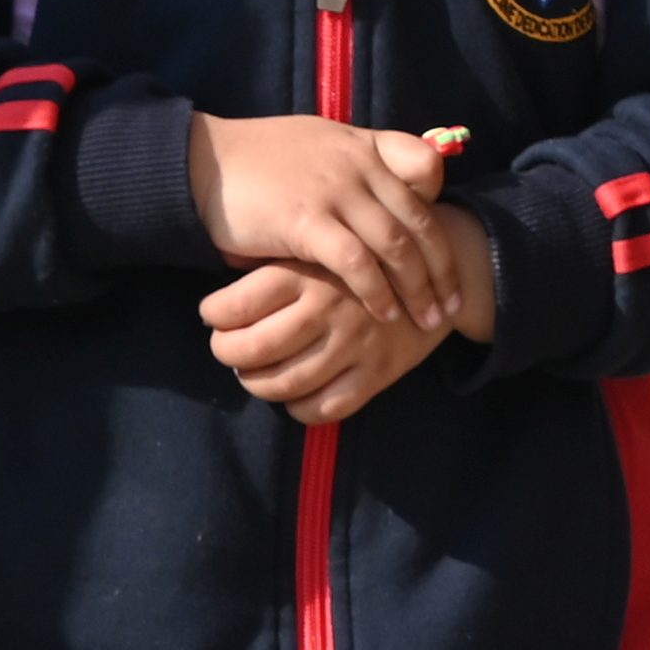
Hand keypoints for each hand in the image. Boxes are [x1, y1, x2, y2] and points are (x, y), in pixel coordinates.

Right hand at [190, 115, 464, 329]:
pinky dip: (377, 291)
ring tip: (429, 319)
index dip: (440, 206)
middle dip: (442, 265)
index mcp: (361, 144)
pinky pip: (356, 262)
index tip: (443, 243)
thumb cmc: (255, 160)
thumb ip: (350, 163)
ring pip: (395, 244)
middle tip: (452, 302)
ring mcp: (333, 191)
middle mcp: (356, 164)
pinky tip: (384, 314)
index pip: (425, 166)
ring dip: (418, 287)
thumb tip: (378, 195)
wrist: (203, 162)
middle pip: (419, 218)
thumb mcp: (315, 145)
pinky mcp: (306, 220)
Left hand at [200, 264, 441, 423]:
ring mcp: (354, 344)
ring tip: (252, 372)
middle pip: (253, 350)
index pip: (237, 305)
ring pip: (284, 385)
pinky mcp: (379, 372)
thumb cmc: (359, 254)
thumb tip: (223, 264)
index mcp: (305, 270)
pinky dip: (299, 409)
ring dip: (257, 385)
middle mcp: (327, 308)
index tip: (212, 316)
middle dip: (227, 355)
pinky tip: (293, 395)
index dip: (214, 316)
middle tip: (225, 349)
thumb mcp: (317, 240)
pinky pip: (326, 408)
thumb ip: (274, 256)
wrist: (437, 266)